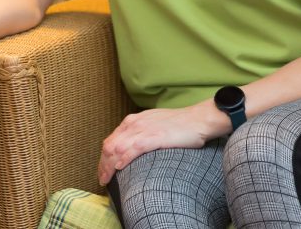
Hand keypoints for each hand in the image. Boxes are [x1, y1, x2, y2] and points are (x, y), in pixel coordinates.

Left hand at [97, 103, 219, 184]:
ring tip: (106, 180)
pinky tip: (119, 168)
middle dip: (102, 164)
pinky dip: (123, 159)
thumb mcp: (153, 125)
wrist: (198, 119)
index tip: (103, 171)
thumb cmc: (179, 125)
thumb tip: (131, 149)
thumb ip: (140, 134)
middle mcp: (134, 124)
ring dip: (108, 166)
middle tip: (102, 180)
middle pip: (109, 146)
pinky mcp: (154, 137)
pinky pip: (133, 149)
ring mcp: (143, 130)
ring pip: (117, 148)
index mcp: (132, 121)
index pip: (110, 141)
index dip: (103, 158)